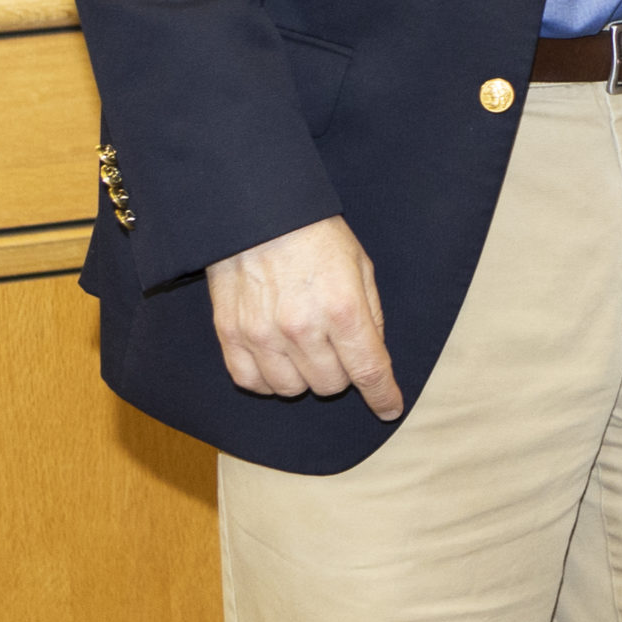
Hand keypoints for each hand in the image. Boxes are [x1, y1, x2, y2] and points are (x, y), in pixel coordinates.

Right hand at [207, 214, 401, 419]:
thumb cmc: (315, 235)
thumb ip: (371, 314)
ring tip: (305, 347)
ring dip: (305, 376)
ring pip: (292, 389)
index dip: (383, 396)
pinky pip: (252, 382)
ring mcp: (263, 334)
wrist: (258, 212)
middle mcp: (302, 327)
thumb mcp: (360, 266)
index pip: (369, 370)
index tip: (390, 409)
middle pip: (331, 385)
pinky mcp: (231, 335)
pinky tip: (277, 358)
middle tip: (337, 346)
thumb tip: (373, 353)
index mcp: (342, 308)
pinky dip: (268, 379)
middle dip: (343, 372)